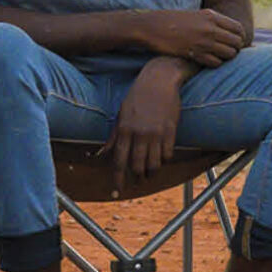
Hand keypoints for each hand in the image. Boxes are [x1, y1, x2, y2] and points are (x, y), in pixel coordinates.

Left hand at [102, 61, 184, 191]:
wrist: (159, 80)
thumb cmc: (137, 96)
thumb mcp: (120, 114)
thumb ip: (112, 137)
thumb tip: (100, 154)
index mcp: (124, 130)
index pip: (119, 161)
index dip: (118, 179)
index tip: (117, 191)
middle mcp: (139, 134)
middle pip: (137, 166)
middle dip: (136, 178)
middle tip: (137, 182)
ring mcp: (156, 133)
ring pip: (154, 164)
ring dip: (151, 173)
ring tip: (149, 174)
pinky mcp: (171, 131)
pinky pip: (168, 154)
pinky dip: (164, 160)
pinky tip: (161, 160)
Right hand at [137, 9, 245, 66]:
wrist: (152, 27)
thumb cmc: (174, 21)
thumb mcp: (196, 15)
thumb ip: (213, 21)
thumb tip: (230, 31)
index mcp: (212, 16)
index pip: (238, 28)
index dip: (240, 37)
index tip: (235, 42)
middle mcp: (210, 28)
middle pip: (237, 42)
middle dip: (235, 49)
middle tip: (228, 52)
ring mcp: (203, 41)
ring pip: (229, 54)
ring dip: (226, 58)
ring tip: (219, 57)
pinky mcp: (195, 54)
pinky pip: (216, 63)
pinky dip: (215, 63)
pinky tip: (208, 61)